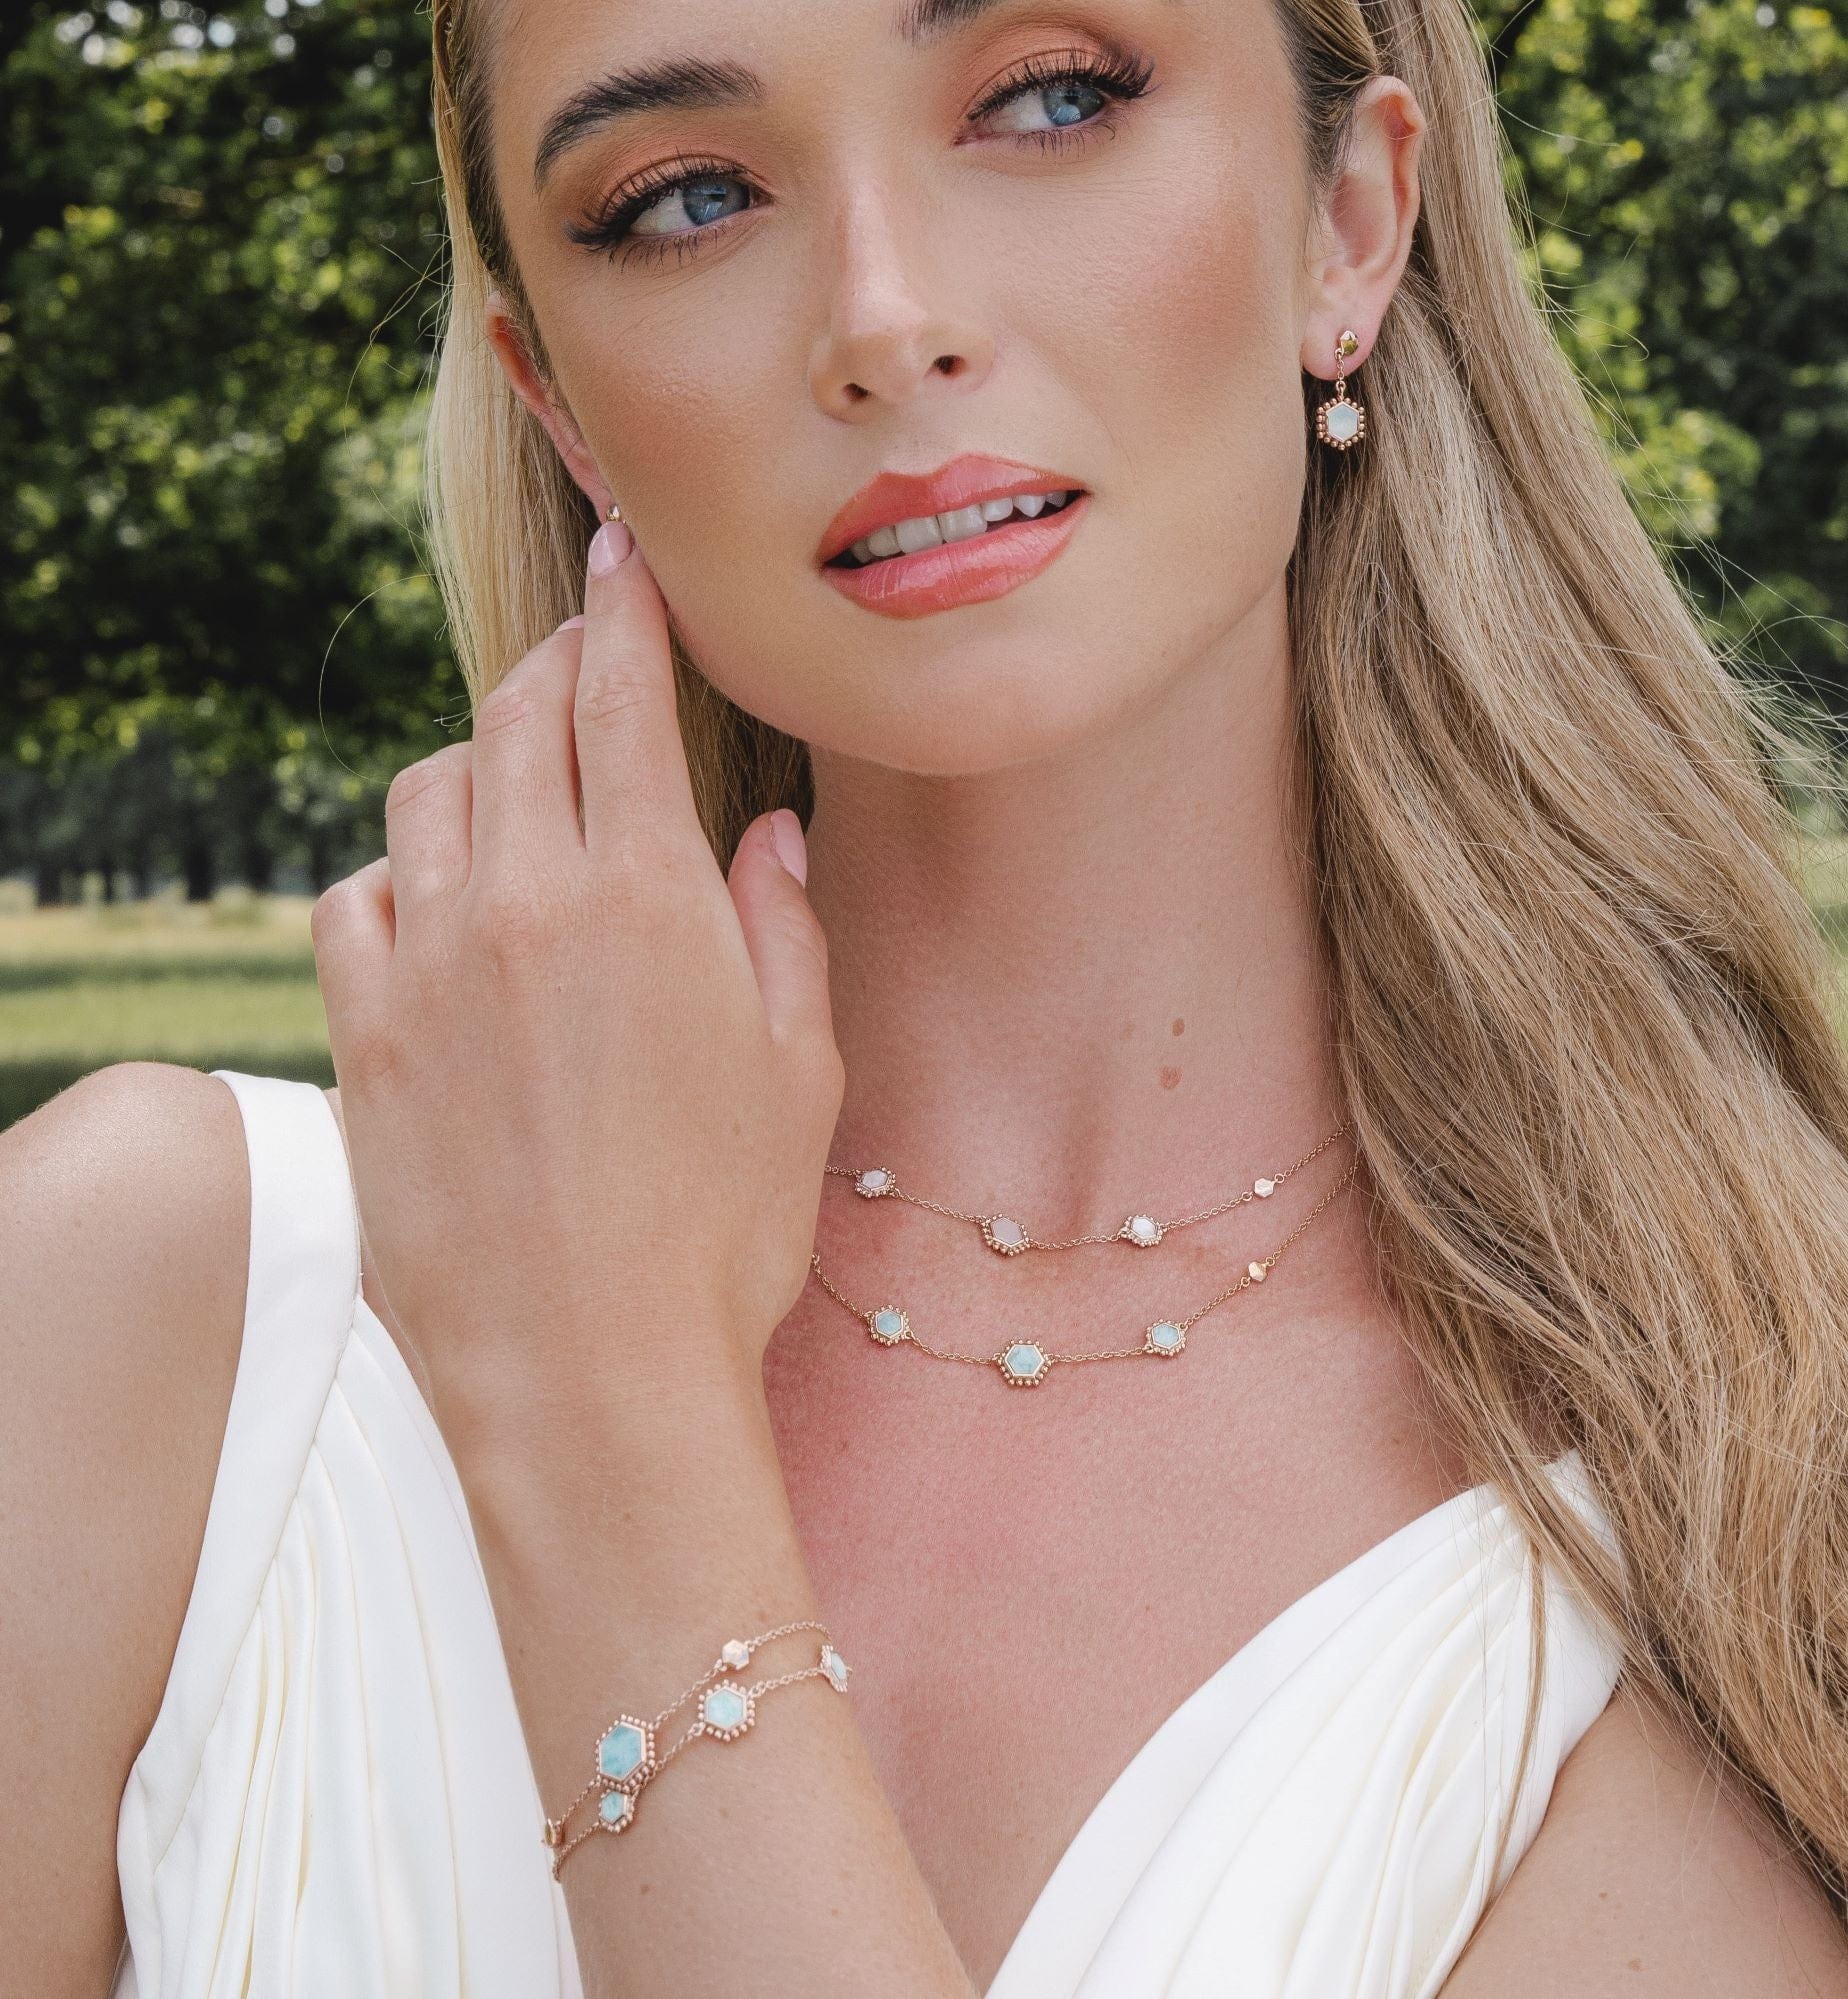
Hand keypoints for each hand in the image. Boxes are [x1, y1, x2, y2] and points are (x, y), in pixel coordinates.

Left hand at [310, 518, 841, 1456]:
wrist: (591, 1371)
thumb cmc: (723, 1230)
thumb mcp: (800, 1071)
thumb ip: (783, 929)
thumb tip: (766, 836)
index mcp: (647, 896)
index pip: (622, 701)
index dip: (624, 613)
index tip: (624, 559)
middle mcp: (522, 903)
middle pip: (517, 722)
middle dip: (553, 666)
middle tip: (580, 658)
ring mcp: (426, 969)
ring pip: (426, 797)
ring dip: (476, 766)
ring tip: (513, 788)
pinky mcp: (362, 1040)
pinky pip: (351, 902)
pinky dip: (393, 876)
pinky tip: (429, 906)